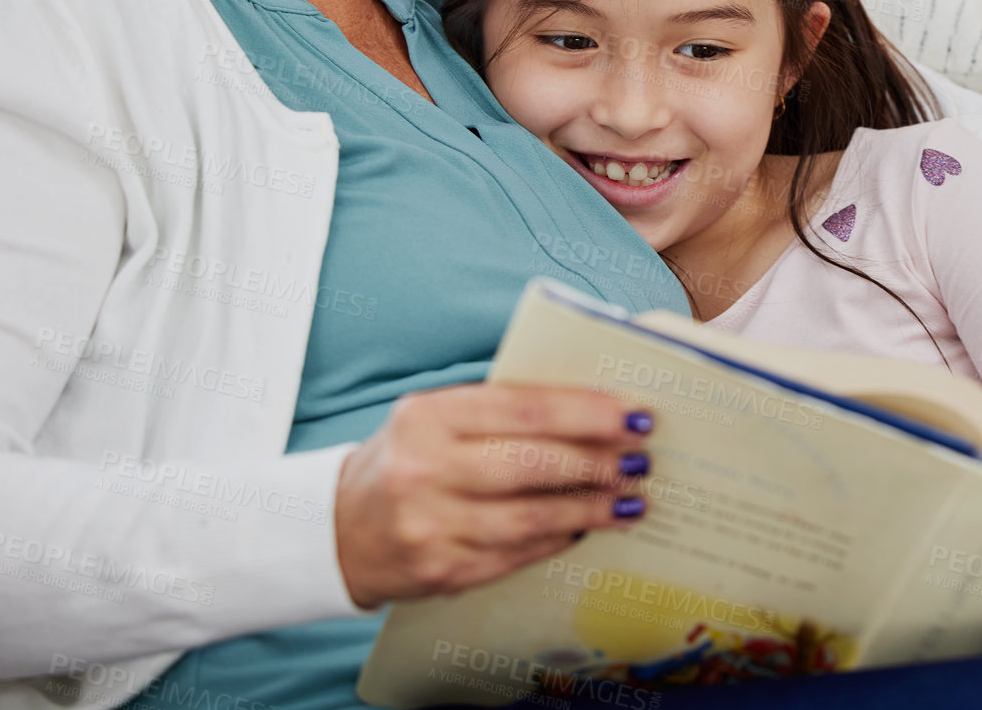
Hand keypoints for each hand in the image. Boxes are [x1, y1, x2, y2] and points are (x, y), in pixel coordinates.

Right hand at [334, 384, 652, 608]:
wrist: (341, 529)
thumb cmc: (409, 459)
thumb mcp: (437, 418)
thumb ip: (501, 412)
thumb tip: (593, 413)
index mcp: (428, 415)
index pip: (524, 408)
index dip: (586, 412)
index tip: (633, 414)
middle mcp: (425, 469)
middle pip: (533, 464)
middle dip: (597, 461)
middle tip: (641, 460)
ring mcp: (432, 526)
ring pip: (532, 517)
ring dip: (590, 508)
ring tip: (629, 500)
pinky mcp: (443, 572)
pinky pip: (518, 554)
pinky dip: (559, 540)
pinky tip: (587, 528)